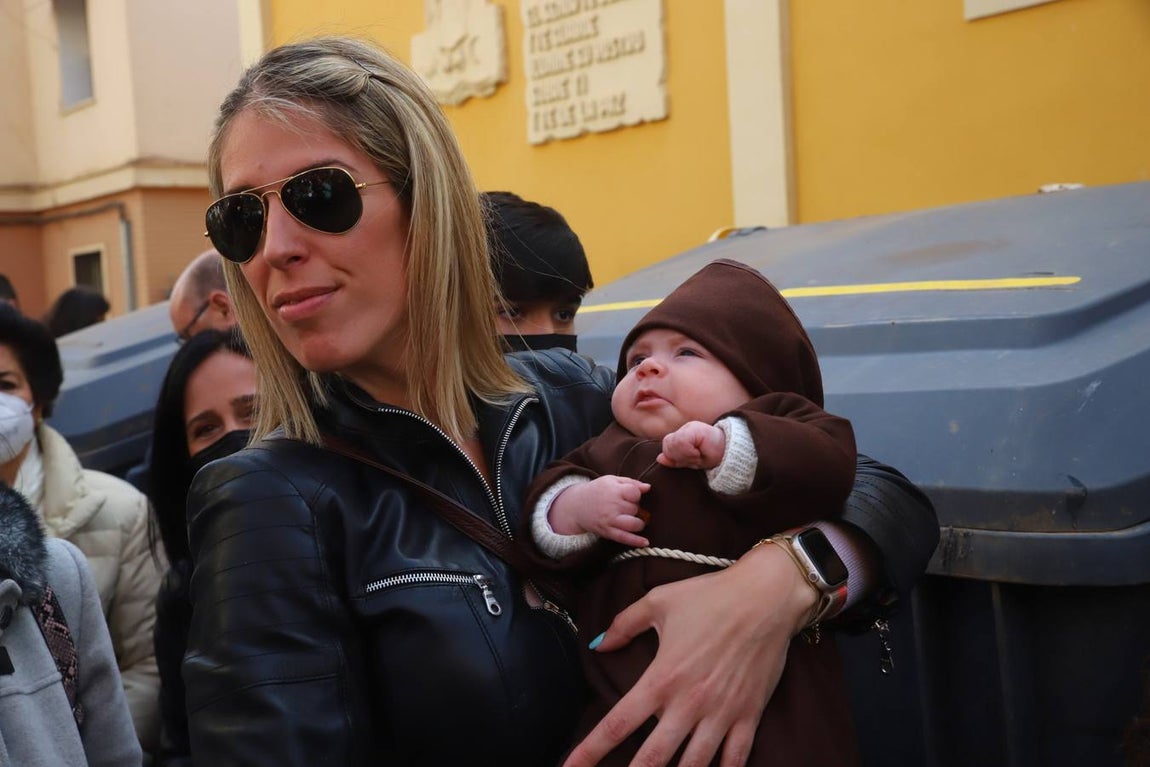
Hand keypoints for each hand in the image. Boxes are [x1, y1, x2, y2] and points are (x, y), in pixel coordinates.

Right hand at [550, 476, 650, 547]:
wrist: (576, 506)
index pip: (635, 493)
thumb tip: (648, 487)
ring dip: (638, 522)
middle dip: (634, 508)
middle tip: (624, 506)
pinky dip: (636, 541)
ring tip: (633, 519)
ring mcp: (609, 520)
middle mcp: (611, 505)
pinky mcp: (607, 532)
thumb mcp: (611, 481)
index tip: (630, 496)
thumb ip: (631, 482)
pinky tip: (645, 542)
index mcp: (613, 490)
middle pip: (635, 508)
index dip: (636, 495)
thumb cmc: (597, 491)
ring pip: (634, 524)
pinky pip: (625, 538)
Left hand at [562, 543, 817, 766]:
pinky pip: (735, 759)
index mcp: (661, 677)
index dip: (590, 750)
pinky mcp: (748, 715)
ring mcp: (721, 713)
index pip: (617, 723)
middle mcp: (689, 702)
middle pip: (653, 758)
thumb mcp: (659, 601)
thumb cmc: (710, 595)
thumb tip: (597, 644)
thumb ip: (624, 624)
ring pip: (694, 766)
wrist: (767, 596)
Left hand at [657, 421, 725, 469]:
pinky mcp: (694, 429)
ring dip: (686, 456)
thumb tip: (659, 459)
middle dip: (680, 457)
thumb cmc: (710, 455)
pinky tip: (699, 451)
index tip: (692, 459)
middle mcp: (683, 430)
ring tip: (698, 454)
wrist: (729, 450)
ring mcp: (688, 428)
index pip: (667, 447)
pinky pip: (681, 443)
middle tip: (696, 456)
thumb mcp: (690, 460)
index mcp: (680, 437)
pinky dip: (689, 452)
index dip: (676, 457)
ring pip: (672, 445)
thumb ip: (674, 459)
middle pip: (667, 447)